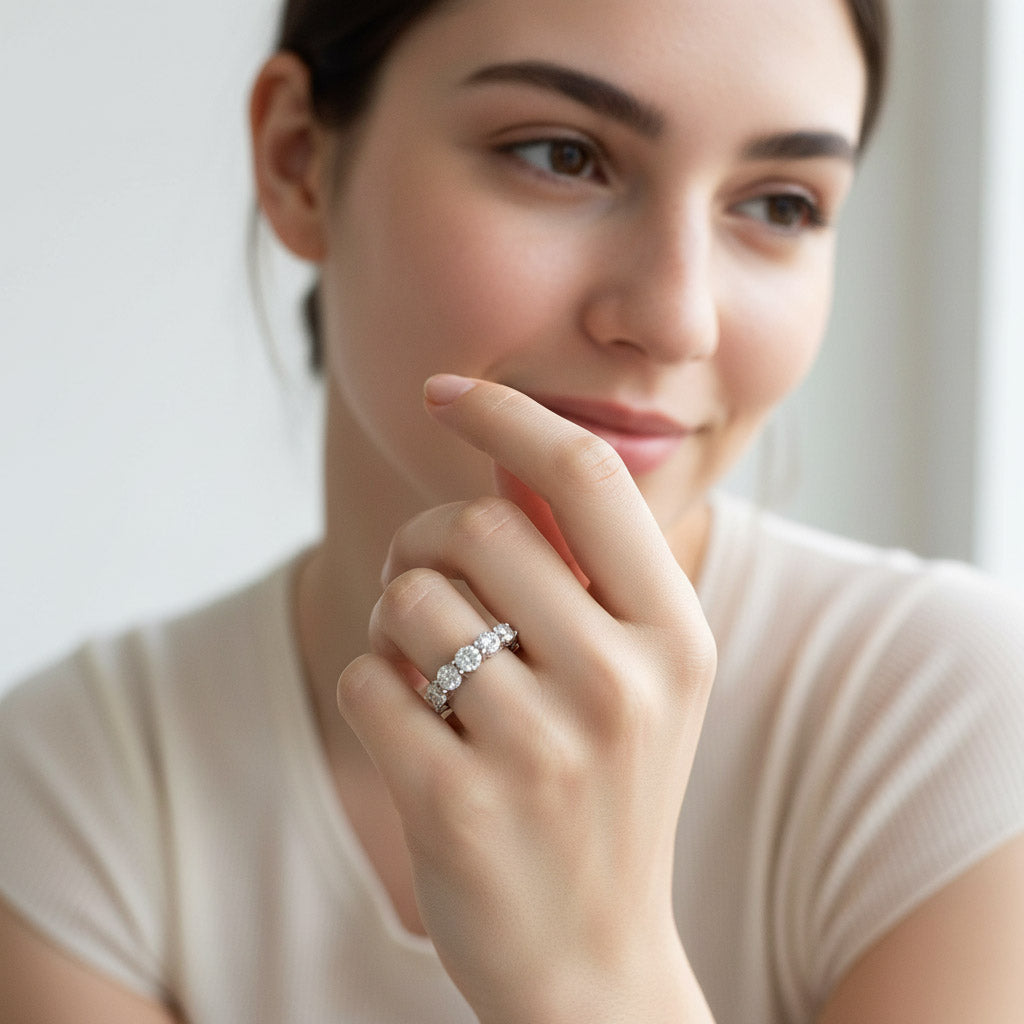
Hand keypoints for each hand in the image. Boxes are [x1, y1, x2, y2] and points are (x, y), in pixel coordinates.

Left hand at [337, 375, 716, 1022]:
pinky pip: (366, 680)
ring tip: (428, 673)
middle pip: (476, 530)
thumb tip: (499, 459)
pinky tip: (413, 735)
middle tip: (421, 581)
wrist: (591, 963)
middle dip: (424, 542)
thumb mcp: (641, 682)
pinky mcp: (460, 804)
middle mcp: (624, 682)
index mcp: (677, 635)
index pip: (586, 477)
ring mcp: (543, 748)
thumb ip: (588, 575)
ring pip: (409, 601)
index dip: (508, 414)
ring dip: (394, 623)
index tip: (443, 388)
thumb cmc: (606, 795)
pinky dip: (368, 688)